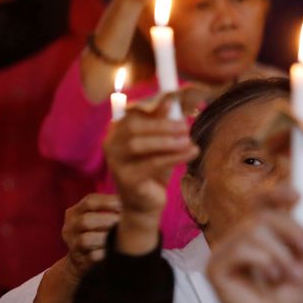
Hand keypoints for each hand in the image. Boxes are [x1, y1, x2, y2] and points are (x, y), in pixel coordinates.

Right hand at [61, 193, 120, 280]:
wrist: (80, 260)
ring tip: (120, 237)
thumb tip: (135, 196)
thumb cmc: (96, 233)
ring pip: (86, 239)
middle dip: (109, 221)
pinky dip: (105, 253)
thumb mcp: (96, 218)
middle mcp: (69, 226)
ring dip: (106, 238)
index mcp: (73, 212)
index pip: (90, 201)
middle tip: (126, 223)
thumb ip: (108, 208)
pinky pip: (92, 256)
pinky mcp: (78, 259)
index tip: (126, 205)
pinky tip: (114, 251)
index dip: (109, 202)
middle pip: (86, 220)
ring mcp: (71, 243)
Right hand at [104, 102, 197, 252]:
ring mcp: (115, 162)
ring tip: (190, 141)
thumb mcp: (160, 142)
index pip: (133, 110)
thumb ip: (165, 120)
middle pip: (133, 125)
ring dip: (167, 141)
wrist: (145, 205)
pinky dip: (174, 156)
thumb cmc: (153, 169)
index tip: (175, 97)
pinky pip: (152, 163)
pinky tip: (192, 152)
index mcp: (117, 130)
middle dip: (162, 124)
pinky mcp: (126, 179)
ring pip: (139, 144)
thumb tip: (176, 97)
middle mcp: (110, 144)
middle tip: (185, 127)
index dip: (154, 103)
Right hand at [208, 184, 302, 302]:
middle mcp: (237, 240)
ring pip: (253, 231)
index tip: (298, 194)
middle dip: (290, 229)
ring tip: (289, 276)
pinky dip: (264, 262)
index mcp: (257, 237)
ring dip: (280, 254)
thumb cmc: (285, 301)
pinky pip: (241, 250)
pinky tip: (270, 278)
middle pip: (261, 215)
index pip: (260, 204)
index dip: (277, 194)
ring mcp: (223, 253)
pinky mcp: (215, 268)